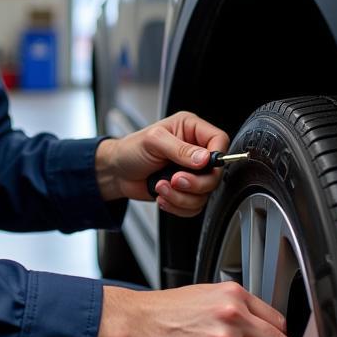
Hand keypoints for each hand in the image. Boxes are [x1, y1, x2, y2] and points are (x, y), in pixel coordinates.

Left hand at [95, 111, 229, 217]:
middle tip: (175, 180)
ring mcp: (191, 173)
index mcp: (191, 130)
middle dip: (195, 183)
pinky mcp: (185, 191)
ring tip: (161, 187)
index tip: (200, 166)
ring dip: (181, 197)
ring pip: (205, 194)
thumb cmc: (131, 150)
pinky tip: (162, 196)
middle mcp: (195, 151)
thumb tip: (204, 158)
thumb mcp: (154, 142)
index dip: (215, 157)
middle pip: (216, 174)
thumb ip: (180, 149)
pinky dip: (177, 206)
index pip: (219, 140)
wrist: (117, 172)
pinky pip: (194, 206)